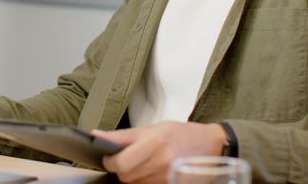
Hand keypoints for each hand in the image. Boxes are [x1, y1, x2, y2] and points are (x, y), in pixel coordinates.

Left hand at [95, 121, 225, 183]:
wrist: (212, 145)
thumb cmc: (180, 134)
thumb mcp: (152, 128)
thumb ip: (123, 136)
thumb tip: (95, 136)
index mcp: (154, 143)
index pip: (121, 162)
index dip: (110, 161)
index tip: (109, 157)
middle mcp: (162, 162)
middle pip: (126, 176)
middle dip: (121, 169)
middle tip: (127, 160)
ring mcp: (168, 177)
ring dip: (134, 176)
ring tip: (145, 163)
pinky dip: (145, 181)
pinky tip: (152, 171)